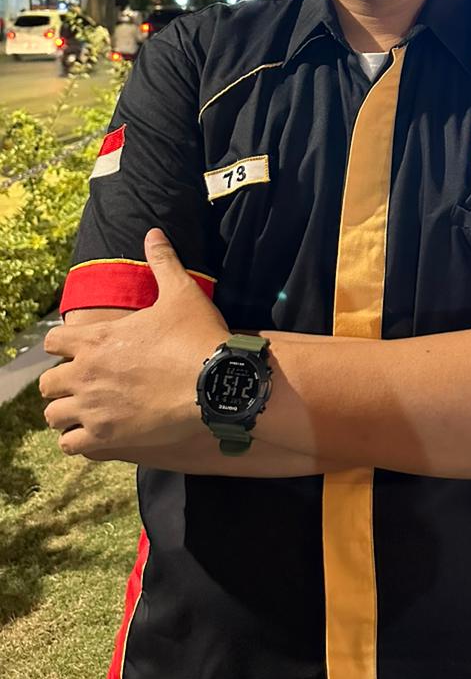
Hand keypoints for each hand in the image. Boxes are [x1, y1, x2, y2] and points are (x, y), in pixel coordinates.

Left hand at [40, 229, 227, 457]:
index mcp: (97, 338)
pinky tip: (97, 433)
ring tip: (89, 411)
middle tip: (87, 383)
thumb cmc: (197, 336)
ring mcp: (93, 407)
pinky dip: (79, 440)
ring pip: (53, 416)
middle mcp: (86, 373)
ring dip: (68, 413)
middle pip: (47, 383)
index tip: (81, 350)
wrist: (215, 382)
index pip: (52, 343)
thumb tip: (154, 232)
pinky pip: (70, 445)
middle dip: (63, 382)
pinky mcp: (105, 436)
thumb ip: (162, 262)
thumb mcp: (181, 292)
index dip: (63, 345)